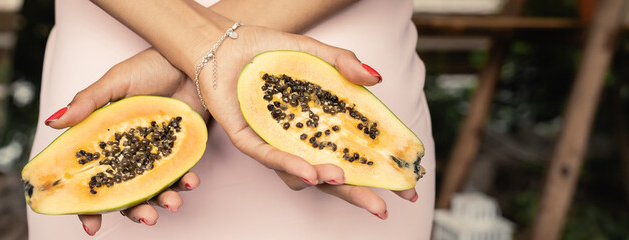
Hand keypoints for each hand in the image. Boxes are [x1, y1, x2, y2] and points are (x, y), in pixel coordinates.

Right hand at [44, 48, 204, 233]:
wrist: (194, 59)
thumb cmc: (152, 66)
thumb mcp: (116, 81)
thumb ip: (87, 103)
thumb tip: (53, 122)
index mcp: (106, 140)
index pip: (92, 178)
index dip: (88, 205)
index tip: (91, 226)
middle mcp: (129, 152)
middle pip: (126, 192)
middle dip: (135, 211)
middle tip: (146, 218)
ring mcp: (156, 154)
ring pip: (155, 189)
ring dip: (163, 202)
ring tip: (172, 204)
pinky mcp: (181, 151)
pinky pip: (181, 175)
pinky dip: (186, 183)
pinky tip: (191, 181)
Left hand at [196, 25, 416, 217]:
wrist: (227, 44)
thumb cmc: (269, 52)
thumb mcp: (315, 54)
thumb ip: (345, 64)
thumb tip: (376, 79)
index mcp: (321, 126)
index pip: (354, 154)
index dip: (378, 171)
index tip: (407, 185)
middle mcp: (300, 141)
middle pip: (333, 175)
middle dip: (358, 193)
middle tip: (384, 205)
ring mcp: (276, 144)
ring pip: (301, 174)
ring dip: (323, 179)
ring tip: (340, 179)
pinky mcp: (249, 141)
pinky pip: (271, 158)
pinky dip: (291, 165)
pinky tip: (310, 172)